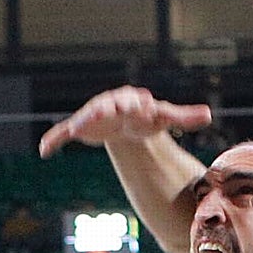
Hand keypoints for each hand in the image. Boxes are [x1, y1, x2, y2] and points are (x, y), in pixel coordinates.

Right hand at [38, 85, 211, 157]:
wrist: (126, 119)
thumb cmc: (148, 117)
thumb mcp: (165, 117)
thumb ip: (184, 117)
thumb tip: (209, 114)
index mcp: (130, 101)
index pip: (132, 101)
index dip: (133, 104)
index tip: (137, 105)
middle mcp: (109, 105)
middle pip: (105, 105)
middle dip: (103, 108)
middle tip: (100, 113)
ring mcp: (92, 116)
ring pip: (84, 117)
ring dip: (79, 122)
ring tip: (75, 129)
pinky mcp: (79, 129)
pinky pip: (63, 133)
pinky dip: (54, 140)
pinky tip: (44, 151)